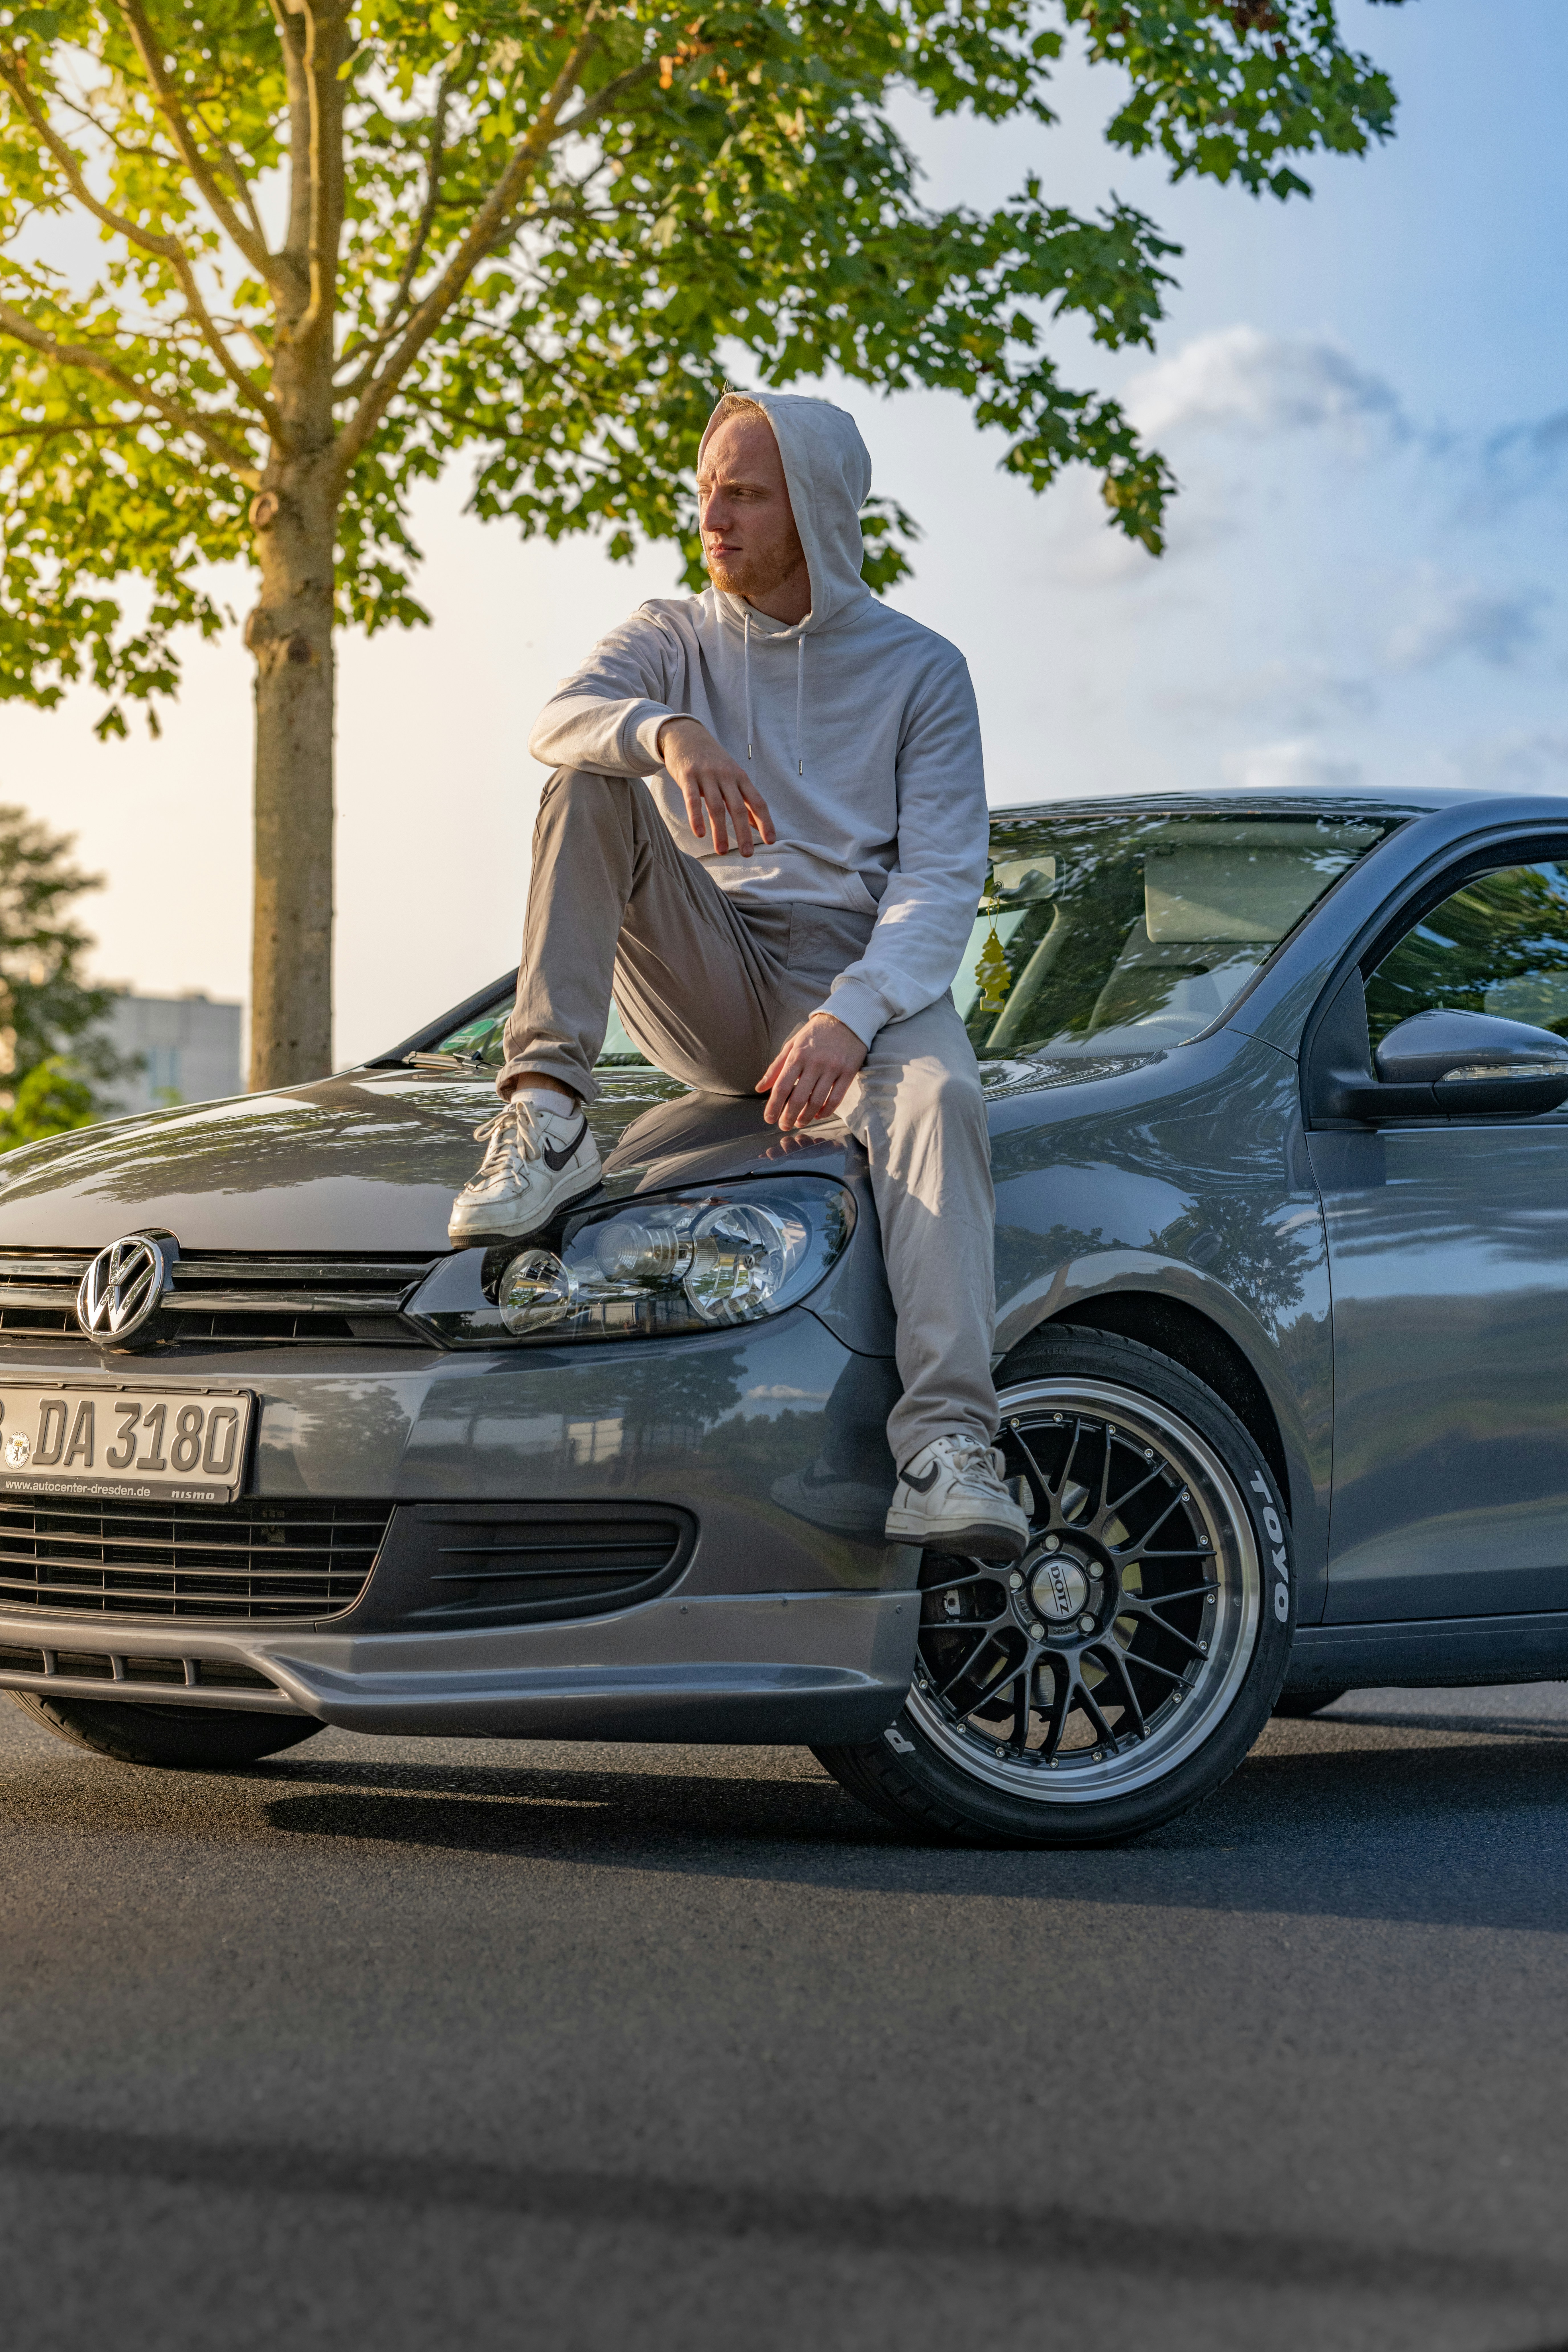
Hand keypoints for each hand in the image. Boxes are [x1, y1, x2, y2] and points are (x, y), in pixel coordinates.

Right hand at [657, 715, 774, 858]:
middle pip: (738, 807)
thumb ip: (743, 799)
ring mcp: (707, 775)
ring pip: (716, 806)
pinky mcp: (687, 776)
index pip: (757, 802)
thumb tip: (757, 825)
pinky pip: (692, 799)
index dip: (765, 822)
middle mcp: (726, 775)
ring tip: (721, 851)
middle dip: (744, 833)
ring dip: (719, 831)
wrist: (686, 735)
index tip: (771, 841)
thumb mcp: (732, 776)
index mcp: (740, 777)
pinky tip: (699, 834)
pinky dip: (696, 817)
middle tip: (747, 853)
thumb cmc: (712, 761)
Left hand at [756, 1012, 866, 1129]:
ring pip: (817, 1101)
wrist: (845, 1019)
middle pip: (798, 1097)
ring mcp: (832, 1068)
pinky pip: (836, 1098)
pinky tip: (818, 1115)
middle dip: (789, 1116)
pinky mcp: (848, 1072)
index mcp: (797, 1055)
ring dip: (806, 1117)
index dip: (774, 1106)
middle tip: (784, 1126)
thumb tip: (760, 1088)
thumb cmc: (815, 1034)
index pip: (781, 1086)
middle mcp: (814, 1062)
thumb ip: (775, 1067)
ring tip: (800, 1122)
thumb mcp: (791, 1045)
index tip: (769, 1119)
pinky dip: (826, 1110)